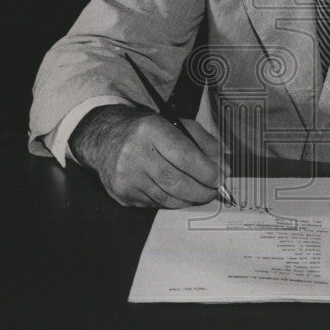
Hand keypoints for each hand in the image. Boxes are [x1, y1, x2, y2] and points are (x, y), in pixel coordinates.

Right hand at [68, 104, 227, 207]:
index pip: (184, 155)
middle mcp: (135, 153)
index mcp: (151, 130)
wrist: (106, 138)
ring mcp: (126, 176)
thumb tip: (223, 167)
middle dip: (202, 190)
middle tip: (215, 191)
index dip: (206, 170)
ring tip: (201, 194)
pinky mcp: (122, 194)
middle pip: (176, 181)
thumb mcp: (176, 125)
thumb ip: (203, 143)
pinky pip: (155, 204)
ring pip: (167, 198)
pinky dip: (172, 202)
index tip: (221, 177)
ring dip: (189, 199)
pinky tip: (178, 195)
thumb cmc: (148, 131)